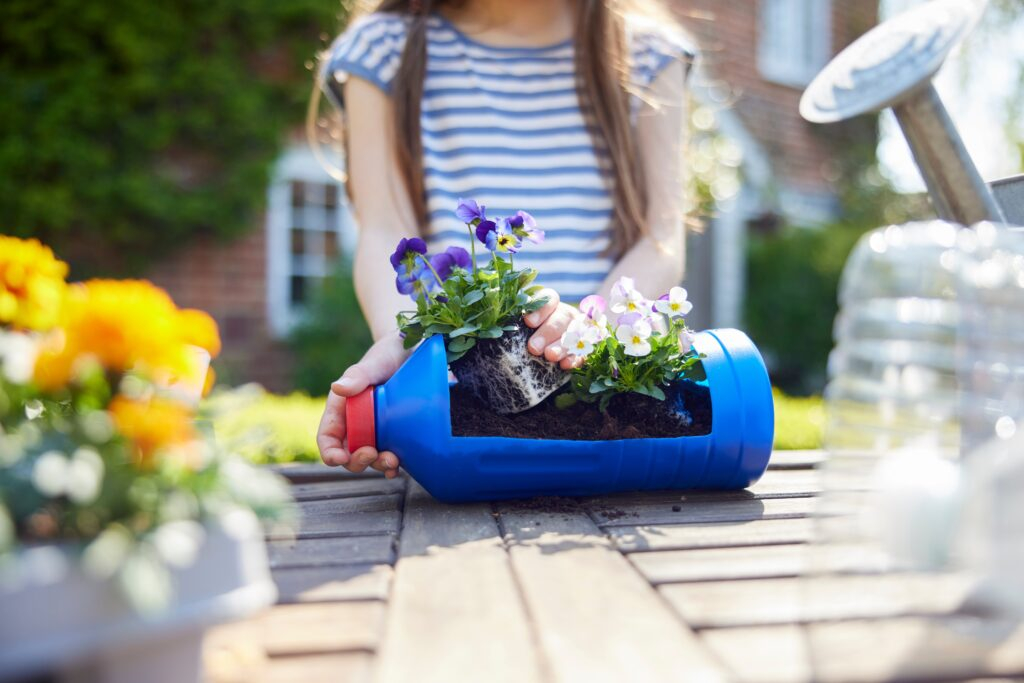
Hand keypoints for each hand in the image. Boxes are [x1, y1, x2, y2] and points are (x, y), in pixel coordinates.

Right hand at [316, 330, 407, 477]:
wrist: (415, 351)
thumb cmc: (388, 353)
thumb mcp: (375, 363)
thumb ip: (357, 376)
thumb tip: (338, 388)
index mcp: (342, 409)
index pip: (327, 437)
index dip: (329, 452)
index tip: (339, 459)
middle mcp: (356, 423)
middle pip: (348, 454)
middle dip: (358, 461)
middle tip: (374, 454)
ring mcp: (376, 431)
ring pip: (370, 458)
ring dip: (378, 465)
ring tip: (393, 462)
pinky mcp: (394, 434)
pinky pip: (389, 455)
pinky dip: (392, 466)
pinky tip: (400, 468)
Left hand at [523, 288, 583, 370]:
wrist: (545, 356)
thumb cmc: (527, 334)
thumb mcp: (521, 325)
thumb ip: (515, 322)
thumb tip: (499, 326)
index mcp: (550, 305)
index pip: (549, 298)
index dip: (541, 309)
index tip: (528, 322)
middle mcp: (565, 314)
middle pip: (562, 317)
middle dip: (548, 332)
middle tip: (534, 347)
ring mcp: (578, 331)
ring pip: (574, 334)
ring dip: (561, 346)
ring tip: (549, 356)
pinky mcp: (584, 349)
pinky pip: (582, 352)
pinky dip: (574, 358)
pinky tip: (565, 364)